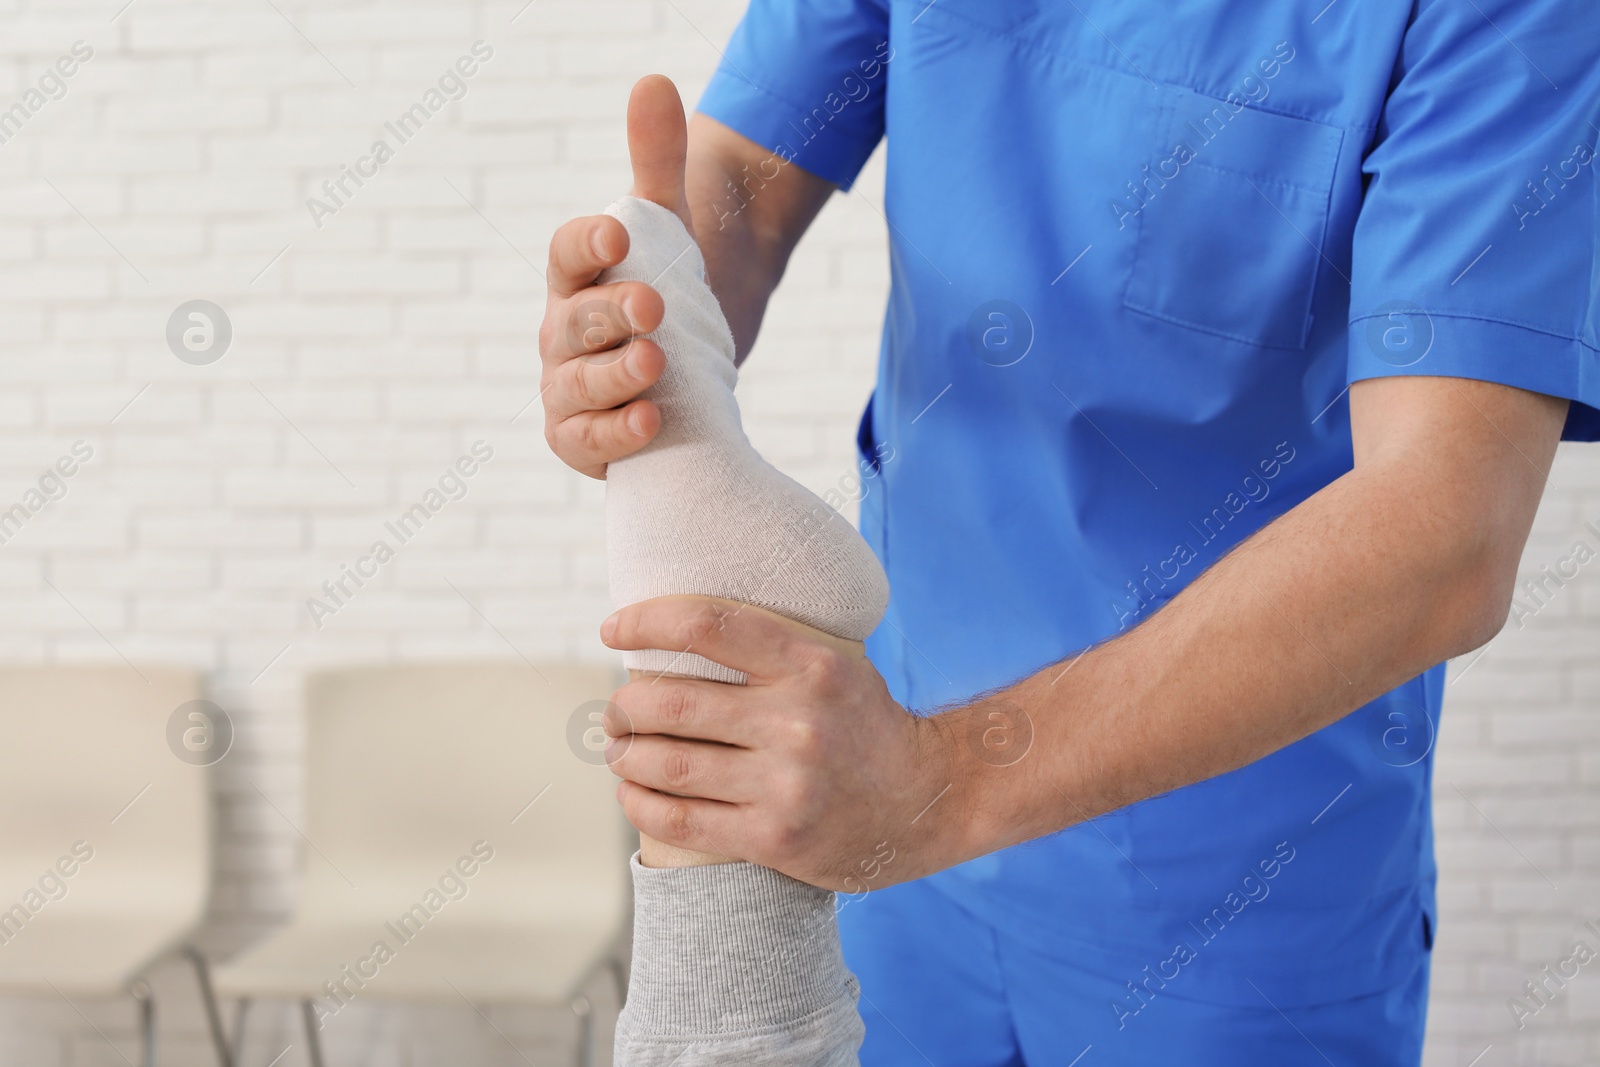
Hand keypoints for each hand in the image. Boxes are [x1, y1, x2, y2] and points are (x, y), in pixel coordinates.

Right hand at [538, 75, 692, 478]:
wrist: (686, 371)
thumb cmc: (662, 291)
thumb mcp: (670, 228)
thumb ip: (659, 161)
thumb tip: (653, 82)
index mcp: (577, 277)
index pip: (566, 254)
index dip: (586, 243)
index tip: (617, 234)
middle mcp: (562, 332)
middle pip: (571, 322)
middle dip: (609, 314)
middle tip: (653, 306)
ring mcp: (567, 388)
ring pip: (577, 384)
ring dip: (613, 374)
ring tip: (654, 361)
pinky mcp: (582, 439)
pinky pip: (585, 441)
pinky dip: (614, 434)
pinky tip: (650, 420)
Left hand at [599, 595, 968, 891]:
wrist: (927, 800)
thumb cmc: (861, 724)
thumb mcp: (832, 665)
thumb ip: (768, 646)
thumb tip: (672, 627)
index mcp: (810, 665)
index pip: (706, 625)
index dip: (645, 622)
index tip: (613, 628)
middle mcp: (797, 722)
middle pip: (670, 703)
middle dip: (623, 706)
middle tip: (615, 711)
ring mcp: (786, 784)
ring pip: (665, 764)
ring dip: (624, 755)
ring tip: (619, 751)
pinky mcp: (774, 837)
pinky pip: (681, 819)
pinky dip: (640, 804)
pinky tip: (633, 792)